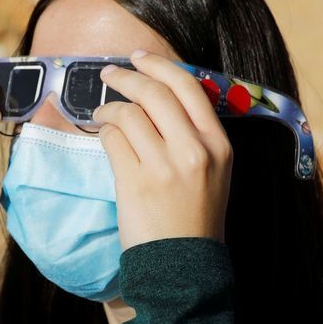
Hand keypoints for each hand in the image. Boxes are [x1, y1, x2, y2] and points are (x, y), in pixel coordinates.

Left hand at [94, 53, 231, 248]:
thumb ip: (195, 133)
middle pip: (155, 93)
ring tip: (103, 114)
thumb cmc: (194, 216)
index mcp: (219, 144)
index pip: (189, 86)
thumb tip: (157, 92)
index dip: (159, 65)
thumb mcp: (213, 170)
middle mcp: (195, 151)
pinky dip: (104, 133)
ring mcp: (165, 167)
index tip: (138, 58)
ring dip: (109, 108)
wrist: (183, 266)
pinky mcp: (136, 182)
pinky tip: (105, 138)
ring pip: (129, 114)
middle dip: (126, 77)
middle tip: (109, 74)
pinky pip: (112, 139)